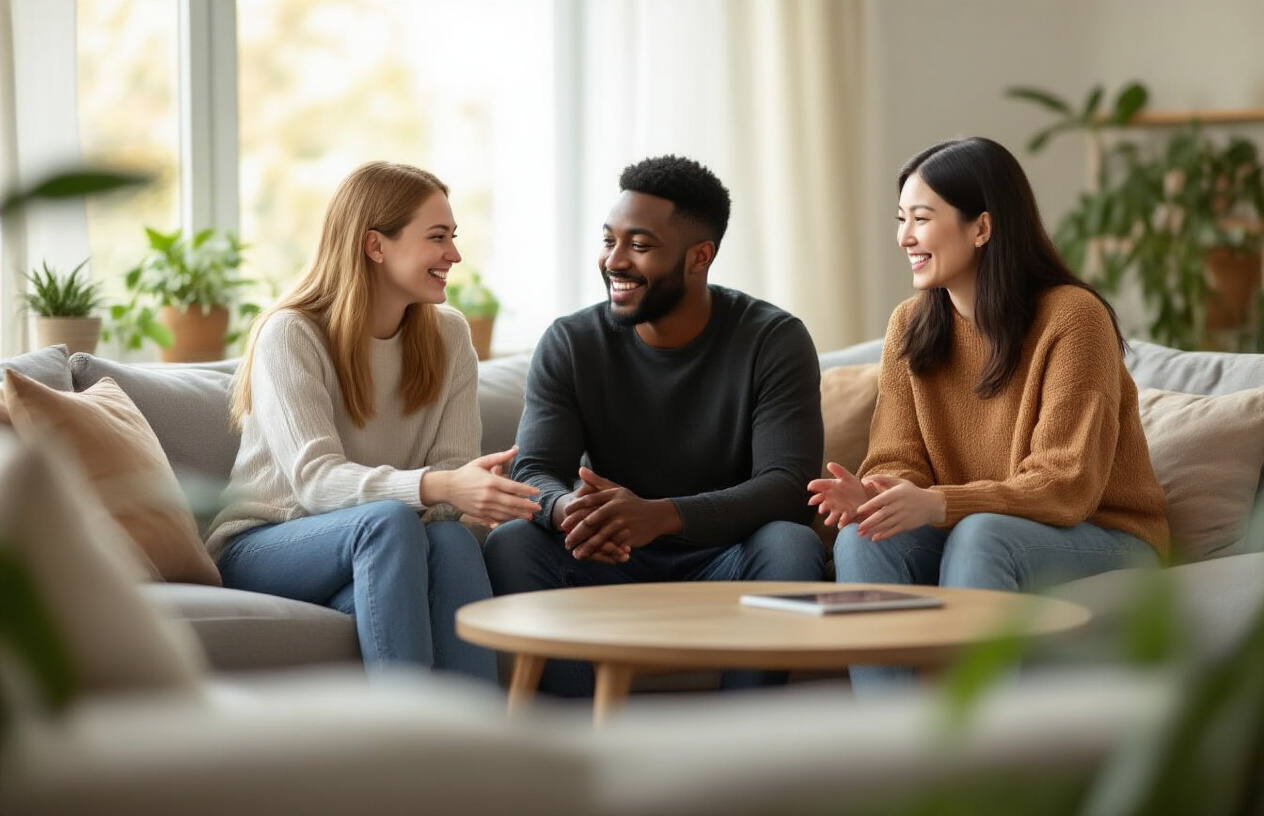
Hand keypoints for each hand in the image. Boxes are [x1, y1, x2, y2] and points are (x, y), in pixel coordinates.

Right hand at [420, 446, 540, 524]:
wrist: (447, 488)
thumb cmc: (466, 473)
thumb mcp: (482, 462)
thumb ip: (500, 457)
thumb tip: (515, 448)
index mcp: (490, 481)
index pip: (513, 487)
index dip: (527, 490)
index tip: (537, 492)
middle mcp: (488, 495)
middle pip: (513, 502)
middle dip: (527, 505)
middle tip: (539, 507)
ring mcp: (484, 506)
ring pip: (506, 512)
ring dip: (520, 514)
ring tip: (530, 515)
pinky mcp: (479, 514)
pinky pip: (497, 518)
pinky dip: (508, 519)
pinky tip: (515, 518)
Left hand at [559, 467, 680, 562]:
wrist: (656, 515)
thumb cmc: (631, 503)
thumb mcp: (616, 490)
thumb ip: (597, 481)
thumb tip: (580, 470)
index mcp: (612, 496)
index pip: (588, 501)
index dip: (574, 509)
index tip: (564, 517)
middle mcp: (617, 508)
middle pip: (591, 521)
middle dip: (577, 532)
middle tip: (565, 540)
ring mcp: (624, 523)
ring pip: (601, 536)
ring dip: (587, 546)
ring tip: (575, 553)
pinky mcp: (630, 535)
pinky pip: (613, 545)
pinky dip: (602, 552)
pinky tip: (592, 557)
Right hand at [807, 462, 875, 528]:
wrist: (865, 495)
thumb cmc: (852, 485)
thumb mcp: (847, 477)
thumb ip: (839, 471)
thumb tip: (829, 464)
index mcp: (830, 488)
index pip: (819, 487)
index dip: (814, 487)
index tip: (811, 487)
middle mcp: (831, 500)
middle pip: (823, 503)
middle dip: (821, 506)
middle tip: (820, 509)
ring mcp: (838, 509)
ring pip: (831, 515)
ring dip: (829, 518)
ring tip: (828, 522)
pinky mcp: (847, 515)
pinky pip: (843, 520)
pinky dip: (842, 522)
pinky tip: (841, 524)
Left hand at [854, 474, 945, 540]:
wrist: (932, 505)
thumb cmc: (911, 491)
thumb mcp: (899, 482)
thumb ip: (882, 479)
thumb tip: (865, 479)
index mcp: (897, 493)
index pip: (881, 500)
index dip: (869, 505)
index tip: (859, 511)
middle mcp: (900, 505)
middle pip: (882, 515)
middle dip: (869, 522)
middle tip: (858, 527)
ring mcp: (904, 516)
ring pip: (886, 524)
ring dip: (873, 530)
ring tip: (861, 534)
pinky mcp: (907, 525)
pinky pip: (894, 531)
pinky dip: (884, 535)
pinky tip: (874, 538)